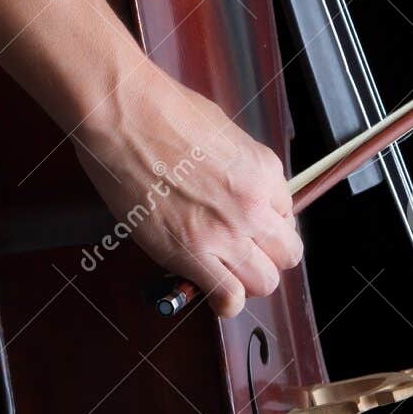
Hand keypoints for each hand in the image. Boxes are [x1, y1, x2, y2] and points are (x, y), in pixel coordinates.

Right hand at [71, 66, 301, 317]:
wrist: (126, 116)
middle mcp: (253, 204)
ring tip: (223, 273)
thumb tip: (230, 185)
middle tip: (239, 252)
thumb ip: (237, 165)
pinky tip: (210, 293)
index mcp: (264, 170)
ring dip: (247, 281)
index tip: (244, 224)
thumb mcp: (221, 131)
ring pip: (264, 282)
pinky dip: (224, 302)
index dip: (265, 223)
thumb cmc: (162, 111)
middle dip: (266, 256)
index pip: (287, 215)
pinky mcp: (190, 252)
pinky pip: (228, 297)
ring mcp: (225, 231)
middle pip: (287, 253)